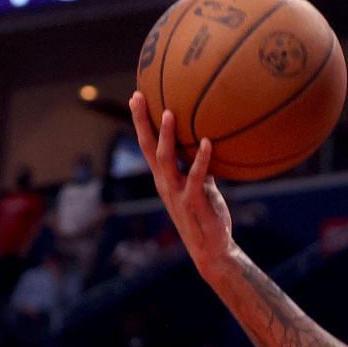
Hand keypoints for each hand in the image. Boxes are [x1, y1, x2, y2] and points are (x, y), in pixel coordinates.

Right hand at [128, 92, 233, 268]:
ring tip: (170, 113)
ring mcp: (176, 193)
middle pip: (148, 147)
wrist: (211, 250)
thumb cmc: (206, 217)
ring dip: (167, 136)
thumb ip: (200, 169)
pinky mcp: (193, 202)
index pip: (148, 146)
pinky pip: (195, 176)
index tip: (136, 98)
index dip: (141, 122)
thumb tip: (208, 146)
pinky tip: (208, 142)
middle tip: (138, 96)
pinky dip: (201, 159)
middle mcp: (165, 183)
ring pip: (166, 159)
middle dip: (141, 121)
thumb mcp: (202, 188)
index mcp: (164, 178)